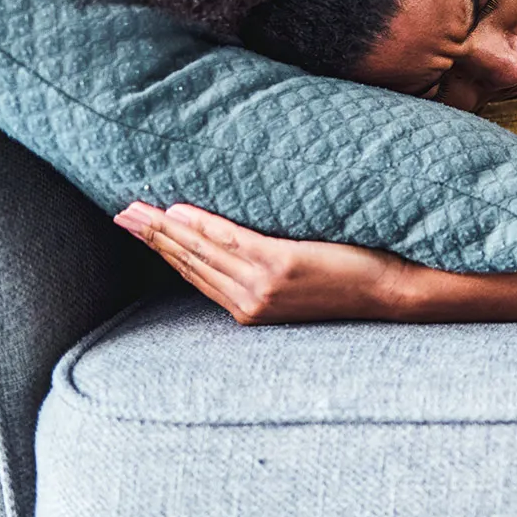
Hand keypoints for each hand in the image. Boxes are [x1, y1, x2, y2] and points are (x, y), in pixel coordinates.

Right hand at [113, 201, 413, 324]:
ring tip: (137, 210)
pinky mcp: (281, 267)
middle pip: (190, 263)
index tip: (139, 230)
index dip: (166, 251)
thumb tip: (253, 239)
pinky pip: (231, 241)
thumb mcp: (304, 280)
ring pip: (202, 252)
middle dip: (153, 238)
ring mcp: (263, 286)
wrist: (394, 291)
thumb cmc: (356, 279)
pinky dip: (202, 226)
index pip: (198, 274)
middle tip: (121, 214)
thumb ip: (272, 267)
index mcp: (252, 307)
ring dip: (166, 230)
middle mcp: (250, 301)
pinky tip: (180, 211)